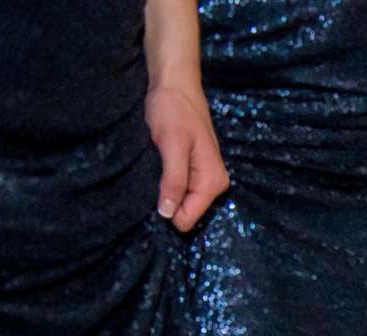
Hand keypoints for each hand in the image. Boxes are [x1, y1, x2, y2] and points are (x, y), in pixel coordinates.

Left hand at [143, 79, 226, 231]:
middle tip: (152, 177)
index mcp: (212, 182)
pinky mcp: (195, 170)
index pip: (188, 219)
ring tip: (155, 168)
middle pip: (186, 212)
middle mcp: (214, 184)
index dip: (167, 210)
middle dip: (167, 201)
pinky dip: (167, 182)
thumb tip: (168, 215)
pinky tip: (159, 166)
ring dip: (166, 190)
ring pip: (182, 201)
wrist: (176, 84)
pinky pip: (180, 189)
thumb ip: (174, 181)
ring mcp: (205, 177)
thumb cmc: (173, 110)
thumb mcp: (172, 145)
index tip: (152, 193)